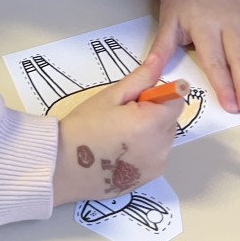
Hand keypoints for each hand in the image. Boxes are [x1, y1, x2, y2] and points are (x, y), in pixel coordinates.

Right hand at [52, 54, 183, 205]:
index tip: (135, 101)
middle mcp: (161, 147)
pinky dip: (144, 151)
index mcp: (152, 123)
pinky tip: (119, 153)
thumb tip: (159, 61)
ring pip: (163, 139)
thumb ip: (140, 79)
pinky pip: (155, 156)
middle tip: (121, 117)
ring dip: (150, 133)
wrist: (63, 167)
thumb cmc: (83, 127)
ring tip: (118, 137)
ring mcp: (156, 166)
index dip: (158, 96)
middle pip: (170, 120)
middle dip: (153, 114)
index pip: (177, 101)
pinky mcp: (149, 179)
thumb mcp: (110, 96)